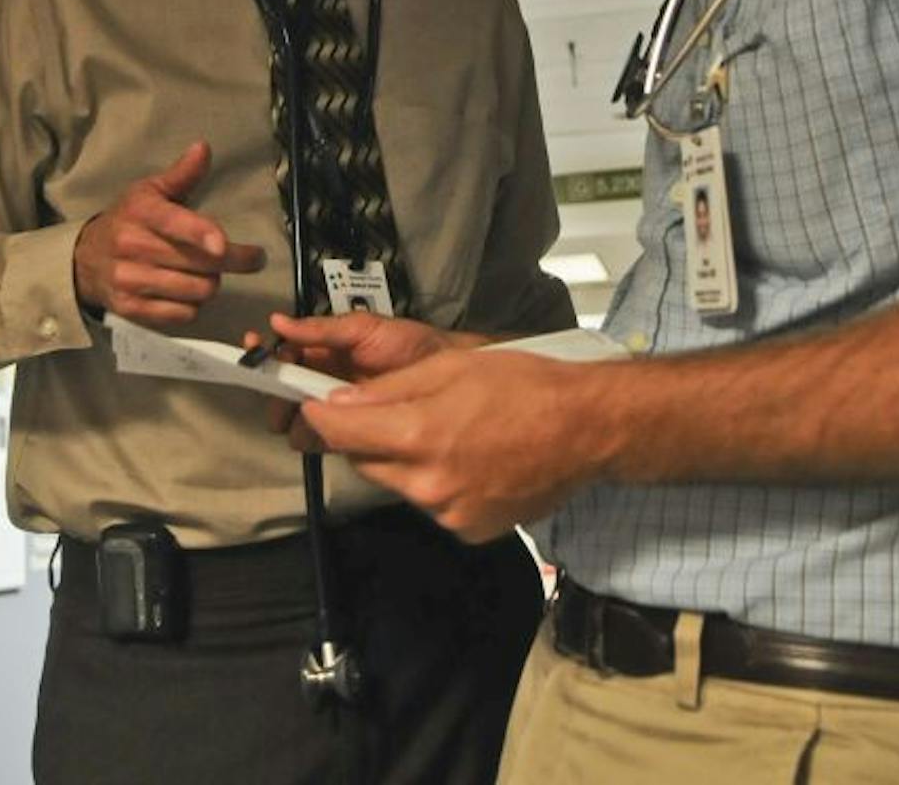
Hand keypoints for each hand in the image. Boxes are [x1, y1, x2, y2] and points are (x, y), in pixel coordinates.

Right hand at [72, 141, 264, 326]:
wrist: (84, 258)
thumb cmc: (128, 219)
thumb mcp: (150, 191)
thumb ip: (181, 174)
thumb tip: (203, 148)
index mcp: (140, 211)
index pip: (172, 222)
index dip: (199, 233)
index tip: (222, 243)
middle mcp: (131, 245)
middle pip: (198, 261)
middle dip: (234, 260)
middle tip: (250, 258)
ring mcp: (129, 280)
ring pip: (196, 290)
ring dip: (212, 283)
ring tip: (208, 273)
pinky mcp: (131, 309)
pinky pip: (182, 314)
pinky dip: (194, 305)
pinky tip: (188, 292)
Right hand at [250, 313, 461, 450]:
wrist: (451, 374)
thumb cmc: (411, 345)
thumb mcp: (365, 328)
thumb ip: (322, 329)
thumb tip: (278, 322)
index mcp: (325, 354)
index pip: (284, 358)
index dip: (267, 357)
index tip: (254, 353)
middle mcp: (325, 383)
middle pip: (283, 394)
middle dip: (275, 392)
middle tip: (281, 389)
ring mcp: (338, 411)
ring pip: (298, 420)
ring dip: (291, 415)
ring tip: (302, 406)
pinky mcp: (354, 435)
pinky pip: (322, 440)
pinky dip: (312, 435)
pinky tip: (319, 425)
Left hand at [301, 349, 610, 541]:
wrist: (586, 429)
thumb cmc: (525, 386)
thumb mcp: (450, 367)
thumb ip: (387, 391)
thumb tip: (337, 404)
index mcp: (422, 436)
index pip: (340, 433)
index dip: (320, 415)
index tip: (312, 405)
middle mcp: (430, 485)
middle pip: (366, 462)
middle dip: (368, 436)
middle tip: (394, 412)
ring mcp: (450, 514)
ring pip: (399, 484)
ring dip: (405, 461)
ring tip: (447, 434)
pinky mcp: (469, 532)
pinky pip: (431, 505)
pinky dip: (437, 484)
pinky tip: (468, 461)